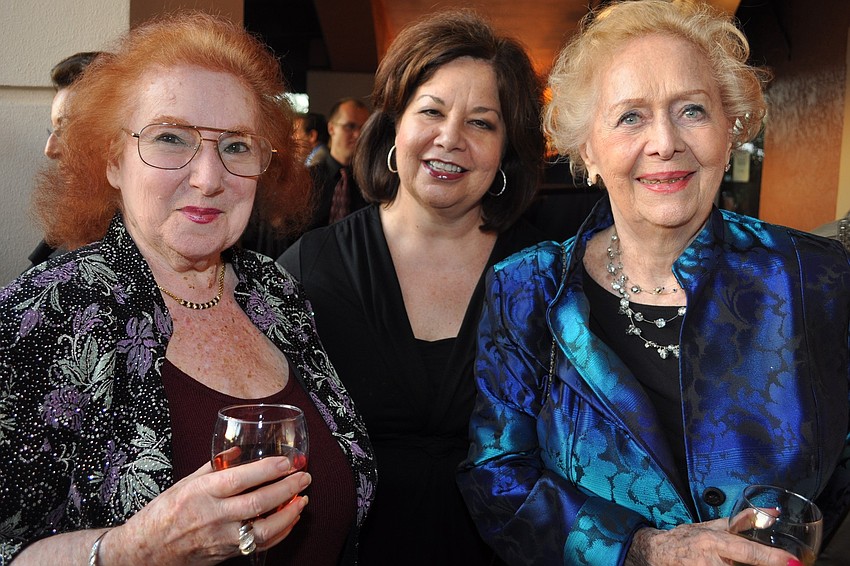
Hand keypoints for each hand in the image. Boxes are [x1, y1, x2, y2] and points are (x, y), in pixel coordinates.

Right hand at [101, 457, 310, 564]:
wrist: (144, 552)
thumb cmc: (162, 514)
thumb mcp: (185, 483)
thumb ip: (214, 466)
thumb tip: (238, 450)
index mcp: (200, 493)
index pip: (240, 478)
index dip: (267, 469)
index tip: (287, 461)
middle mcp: (212, 516)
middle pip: (257, 503)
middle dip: (286, 489)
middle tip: (304, 477)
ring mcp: (220, 538)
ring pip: (263, 530)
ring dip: (288, 514)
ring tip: (302, 499)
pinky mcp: (226, 554)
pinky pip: (259, 546)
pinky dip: (279, 534)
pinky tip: (289, 520)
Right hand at [625, 519, 800, 565]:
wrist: (659, 553)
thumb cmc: (688, 538)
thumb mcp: (713, 525)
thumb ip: (743, 521)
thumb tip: (772, 514)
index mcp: (715, 541)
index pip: (749, 551)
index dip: (772, 559)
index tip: (793, 562)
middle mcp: (711, 560)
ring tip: (761, 564)